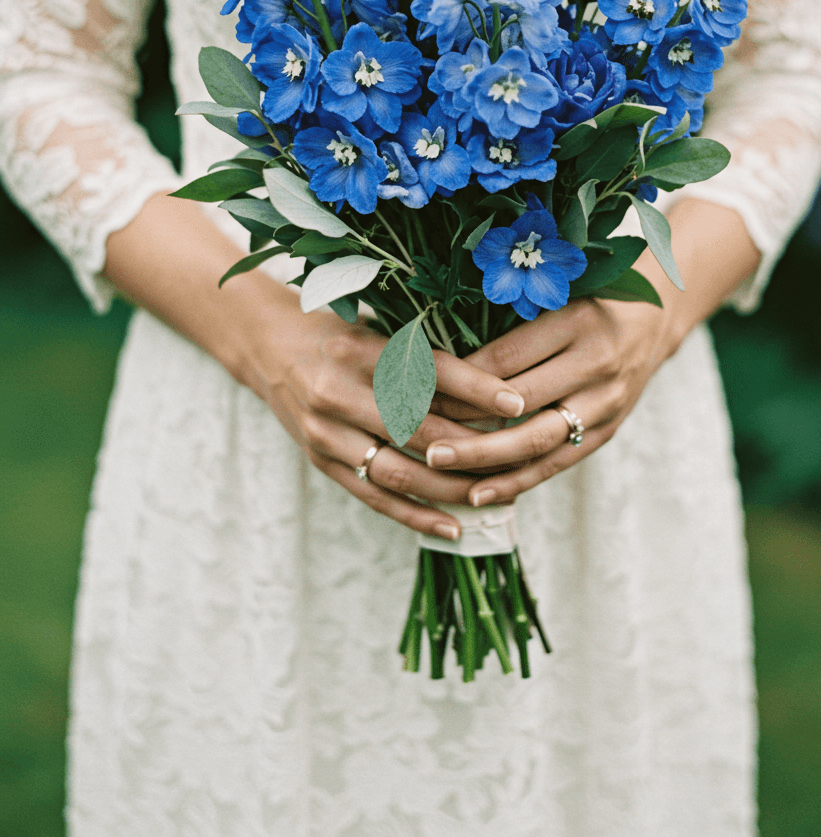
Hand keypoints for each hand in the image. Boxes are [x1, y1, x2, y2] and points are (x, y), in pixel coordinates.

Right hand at [240, 303, 526, 539]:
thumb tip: (496, 378)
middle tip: (519, 456)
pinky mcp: (322, 462)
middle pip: (417, 428)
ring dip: (451, 489)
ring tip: (497, 495)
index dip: (476, 388)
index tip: (517, 402)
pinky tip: (454, 526)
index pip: (428, 371)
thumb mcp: (377, 327)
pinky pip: (375, 497)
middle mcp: (338, 391)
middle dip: (472, 447)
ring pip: (399, 471)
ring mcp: (326, 432)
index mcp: (358, 349)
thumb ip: (423, 353)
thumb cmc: (339, 332)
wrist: (268, 347)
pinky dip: (416, 514)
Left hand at [424, 295, 676, 505]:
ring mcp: (604, 403)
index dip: (458, 376)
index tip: (415, 387)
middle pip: (518, 401)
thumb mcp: (555, 294)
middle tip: (414, 430)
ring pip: (536, 440)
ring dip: (483, 457)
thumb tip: (436, 350)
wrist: (654, 321)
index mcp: (577, 321)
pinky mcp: (606, 432)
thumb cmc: (588, 299)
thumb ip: (508, 317)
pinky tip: (478, 492)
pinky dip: (516, 480)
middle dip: (462, 419)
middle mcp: (595, 363)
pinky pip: (556, 463)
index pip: (506, 356)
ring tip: (437, 463)